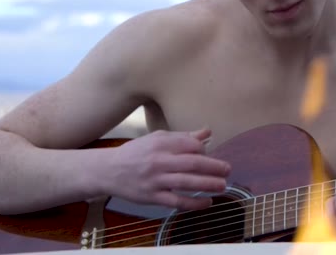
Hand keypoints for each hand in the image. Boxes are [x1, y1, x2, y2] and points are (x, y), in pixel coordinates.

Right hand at [103, 128, 230, 210]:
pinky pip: (177, 201)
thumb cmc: (136, 153)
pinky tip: (207, 203)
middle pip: (192, 163)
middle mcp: (159, 161)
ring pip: (186, 183)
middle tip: (228, 169)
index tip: (210, 155)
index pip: (190, 145)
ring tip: (223, 185)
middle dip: (214, 167)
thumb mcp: (157, 138)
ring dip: (208, 184)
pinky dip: (194, 203)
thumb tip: (208, 131)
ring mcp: (156, 180)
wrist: (108, 170)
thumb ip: (183, 137)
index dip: (204, 150)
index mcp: (161, 143)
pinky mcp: (152, 197)